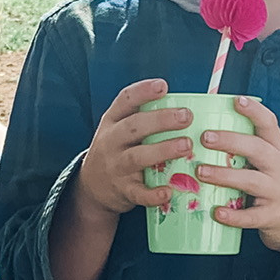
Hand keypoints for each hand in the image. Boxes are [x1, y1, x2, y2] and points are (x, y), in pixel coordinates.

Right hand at [74, 78, 189, 218]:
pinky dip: (153, 194)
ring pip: (137, 157)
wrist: (92, 187)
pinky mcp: (123, 190)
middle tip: (186, 116)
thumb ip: (142, 117)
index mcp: (112, 122)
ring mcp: (115, 166)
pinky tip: (169, 191)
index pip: (124, 101)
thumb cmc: (116, 152)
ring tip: (186, 145)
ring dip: (162, 150)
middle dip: (160, 120)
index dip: (143, 92)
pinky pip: (138, 192)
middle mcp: (111, 142)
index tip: (163, 86)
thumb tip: (183, 105)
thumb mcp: (118, 129)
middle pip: (134, 127)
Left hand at [196, 98, 279, 256]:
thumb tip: (208, 134)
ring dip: (225, 175)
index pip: (270, 125)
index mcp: (278, 151)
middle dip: (231, 141)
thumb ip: (249, 150)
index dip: (255, 111)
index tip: (236, 100)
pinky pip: (251, 216)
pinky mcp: (272, 216)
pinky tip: (216, 212)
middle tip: (205, 137)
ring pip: (251, 181)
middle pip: (258, 149)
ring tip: (201, 171)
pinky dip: (233, 215)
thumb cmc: (275, 187)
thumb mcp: (271, 163)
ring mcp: (277, 192)